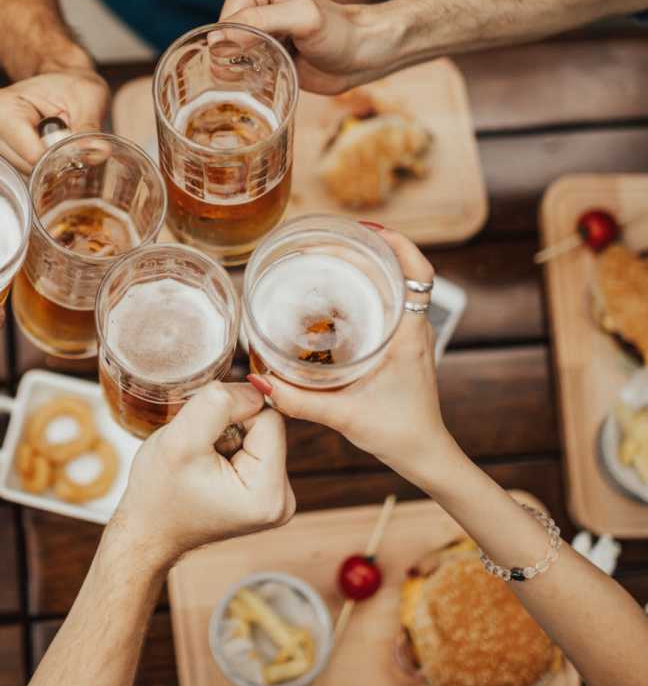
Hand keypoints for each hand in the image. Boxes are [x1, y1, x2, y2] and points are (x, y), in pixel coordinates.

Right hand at [0, 67, 109, 171]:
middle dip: (54, 161)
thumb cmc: (71, 87)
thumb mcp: (88, 98)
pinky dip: (41, 170)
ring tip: (54, 140)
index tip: (77, 144)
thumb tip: (100, 152)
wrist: (62, 85)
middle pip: (28, 169)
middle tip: (65, 136)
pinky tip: (45, 150)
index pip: (32, 155)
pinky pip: (24, 179)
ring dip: (48, 166)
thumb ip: (89, 128)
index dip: (61, 156)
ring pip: (27, 178)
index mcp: (0, 108)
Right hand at [113, 382, 295, 564]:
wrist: (148, 531)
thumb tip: (256, 387)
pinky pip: (254, 445)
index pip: (269, 417)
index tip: (203, 433)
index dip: (233, 412)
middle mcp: (282, 499)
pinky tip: (208, 464)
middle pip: (267, 424)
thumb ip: (219, 403)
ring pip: (259, 431)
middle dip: (230, 425)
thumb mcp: (180, 440)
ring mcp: (276, 497)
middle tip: (199, 450)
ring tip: (201, 459)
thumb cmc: (157, 493)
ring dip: (227, 433)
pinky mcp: (264, 490)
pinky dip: (228, 444)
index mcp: (269, 494)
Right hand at [219, 0, 397, 94]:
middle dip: (241, 56)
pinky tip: (269, 76)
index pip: (225, 18)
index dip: (243, 40)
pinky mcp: (253, 47)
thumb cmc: (340, 32)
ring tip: (274, 66)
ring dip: (242, 70)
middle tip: (276, 58)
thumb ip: (261, 22)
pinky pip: (231, 67)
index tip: (278, 43)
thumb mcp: (304, 19)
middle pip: (220, 38)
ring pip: (222, 55)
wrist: (360, 56)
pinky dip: (244, 78)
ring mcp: (249, 24)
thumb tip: (218, 38)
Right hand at [250, 226, 457, 486]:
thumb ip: (299, 401)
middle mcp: (413, 329)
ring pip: (395, 286)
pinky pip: (388, 305)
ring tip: (330, 258)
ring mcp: (409, 336)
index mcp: (408, 335)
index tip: (367, 230)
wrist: (424, 455)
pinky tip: (336, 295)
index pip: (417, 273)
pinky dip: (366, 290)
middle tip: (326, 243)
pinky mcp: (401, 346)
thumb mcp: (344, 415)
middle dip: (367, 249)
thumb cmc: (397, 434)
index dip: (398, 244)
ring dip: (368, 268)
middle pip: (400, 271)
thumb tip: (261, 382)